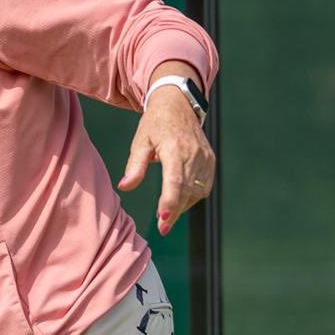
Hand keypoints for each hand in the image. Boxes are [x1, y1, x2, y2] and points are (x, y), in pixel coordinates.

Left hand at [118, 86, 214, 235]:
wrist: (178, 105)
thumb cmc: (155, 123)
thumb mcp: (140, 141)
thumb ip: (134, 166)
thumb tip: (124, 186)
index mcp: (175, 149)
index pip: (175, 181)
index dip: (170, 201)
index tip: (163, 218)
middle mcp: (193, 154)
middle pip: (186, 191)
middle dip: (174, 212)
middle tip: (162, 228)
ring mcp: (205, 158)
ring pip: (197, 191)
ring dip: (183, 206)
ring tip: (167, 217)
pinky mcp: (210, 160)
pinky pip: (204, 186)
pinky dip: (192, 197)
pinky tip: (180, 202)